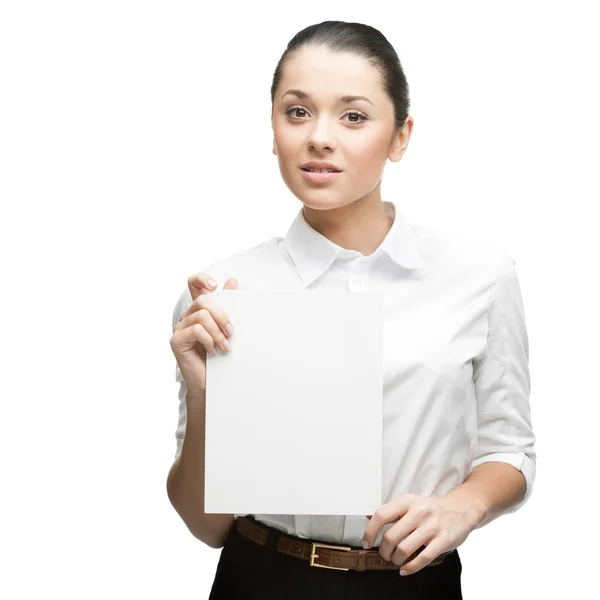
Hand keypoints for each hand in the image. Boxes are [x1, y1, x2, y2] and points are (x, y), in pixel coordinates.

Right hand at [170, 272, 237, 394]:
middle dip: (222, 315)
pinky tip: (213, 352)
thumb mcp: (227, 328)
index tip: (214, 286)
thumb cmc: (221, 356)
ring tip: (225, 347)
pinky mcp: (176, 340)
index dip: (201, 278)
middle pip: (203, 300)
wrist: (213, 383)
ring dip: (217, 332)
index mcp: (198, 310)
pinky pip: (196, 330)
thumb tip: (232, 280)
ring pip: (201, 316)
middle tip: (231, 333)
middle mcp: (187, 316)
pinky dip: (209, 340)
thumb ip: (228, 305)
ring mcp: (179, 328)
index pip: (193, 283)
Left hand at [362, 494, 475, 575]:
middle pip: (391, 536)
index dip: (370, 531)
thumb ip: (391, 511)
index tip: (366, 542)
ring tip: (396, 560)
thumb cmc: (430, 508)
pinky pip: (423, 558)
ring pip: (404, 549)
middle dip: (384, 551)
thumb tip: (368, 518)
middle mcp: (418, 512)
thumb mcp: (410, 502)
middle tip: (385, 555)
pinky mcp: (443, 540)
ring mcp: (432, 526)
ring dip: (396, 560)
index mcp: (407, 501)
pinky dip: (410, 567)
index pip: (381, 515)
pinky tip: (405, 569)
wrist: (460, 510)